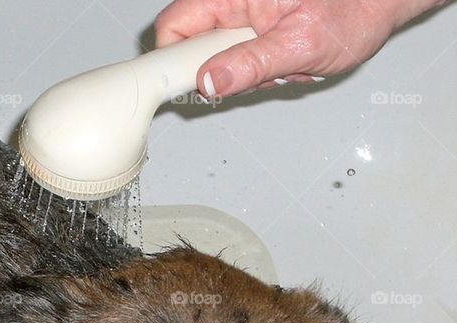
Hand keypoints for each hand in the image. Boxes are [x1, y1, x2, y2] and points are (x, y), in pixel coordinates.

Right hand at [155, 0, 440, 96]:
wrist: (379, 5)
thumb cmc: (352, 11)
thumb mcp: (300, 45)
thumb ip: (251, 65)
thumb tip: (209, 82)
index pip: (175, 26)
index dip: (173, 59)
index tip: (184, 85)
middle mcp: (231, 1)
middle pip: (188, 43)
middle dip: (213, 70)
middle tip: (248, 76)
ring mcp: (240, 14)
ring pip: (211, 55)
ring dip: (238, 73)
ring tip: (277, 66)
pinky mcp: (249, 27)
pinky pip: (231, 56)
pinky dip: (251, 69)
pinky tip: (278, 63)